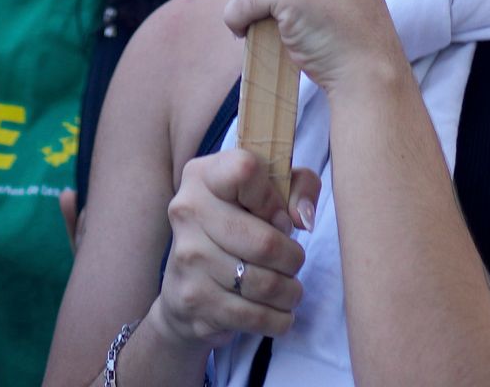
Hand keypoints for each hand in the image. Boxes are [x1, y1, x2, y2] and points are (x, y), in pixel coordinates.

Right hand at [148, 148, 319, 351]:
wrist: (187, 287)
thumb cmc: (238, 228)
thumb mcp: (269, 192)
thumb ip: (299, 186)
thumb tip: (302, 217)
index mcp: (203, 176)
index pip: (246, 170)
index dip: (274, 198)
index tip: (278, 215)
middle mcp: (187, 212)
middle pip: (265, 242)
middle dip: (293, 258)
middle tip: (293, 262)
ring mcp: (187, 258)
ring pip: (264, 284)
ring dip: (290, 292)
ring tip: (290, 289)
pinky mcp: (193, 301)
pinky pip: (254, 316)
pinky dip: (279, 319)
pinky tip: (279, 313)